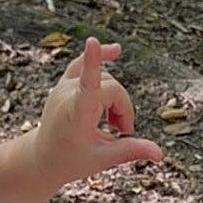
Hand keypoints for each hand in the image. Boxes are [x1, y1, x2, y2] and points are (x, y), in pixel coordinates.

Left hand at [33, 38, 161, 187]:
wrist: (43, 159)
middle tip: (123, 133)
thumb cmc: (71, 161)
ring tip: (112, 123)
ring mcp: (64, 86)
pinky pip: (81, 64)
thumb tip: (159, 154)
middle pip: (113, 89)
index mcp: (76, 116)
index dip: (92, 63)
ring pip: (106, 80)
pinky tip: (116, 50)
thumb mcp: (102, 159)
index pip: (87, 86)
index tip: (92, 41)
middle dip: (124, 109)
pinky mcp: (64, 83)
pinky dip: (98, 57)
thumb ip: (131, 151)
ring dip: (115, 99)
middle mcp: (67, 95)